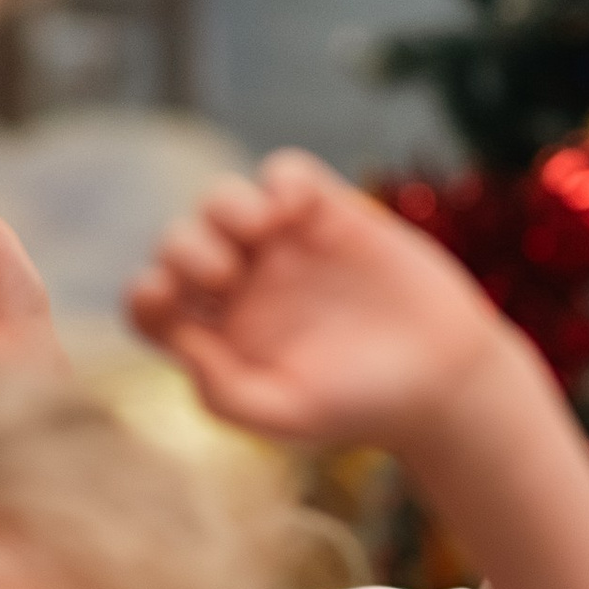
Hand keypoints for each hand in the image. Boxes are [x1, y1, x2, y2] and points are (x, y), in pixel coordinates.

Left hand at [128, 150, 519, 454]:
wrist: (441, 378)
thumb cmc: (360, 407)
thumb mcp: (284, 415)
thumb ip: (222, 390)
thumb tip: (178, 339)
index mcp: (217, 335)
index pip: (151, 303)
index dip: (147, 295)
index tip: (168, 300)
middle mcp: (242, 285)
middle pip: (179, 242)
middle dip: (185, 248)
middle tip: (224, 276)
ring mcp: (284, 245)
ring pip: (223, 199)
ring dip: (225, 207)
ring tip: (260, 232)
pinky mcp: (330, 213)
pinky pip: (286, 172)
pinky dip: (281, 180)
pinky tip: (298, 211)